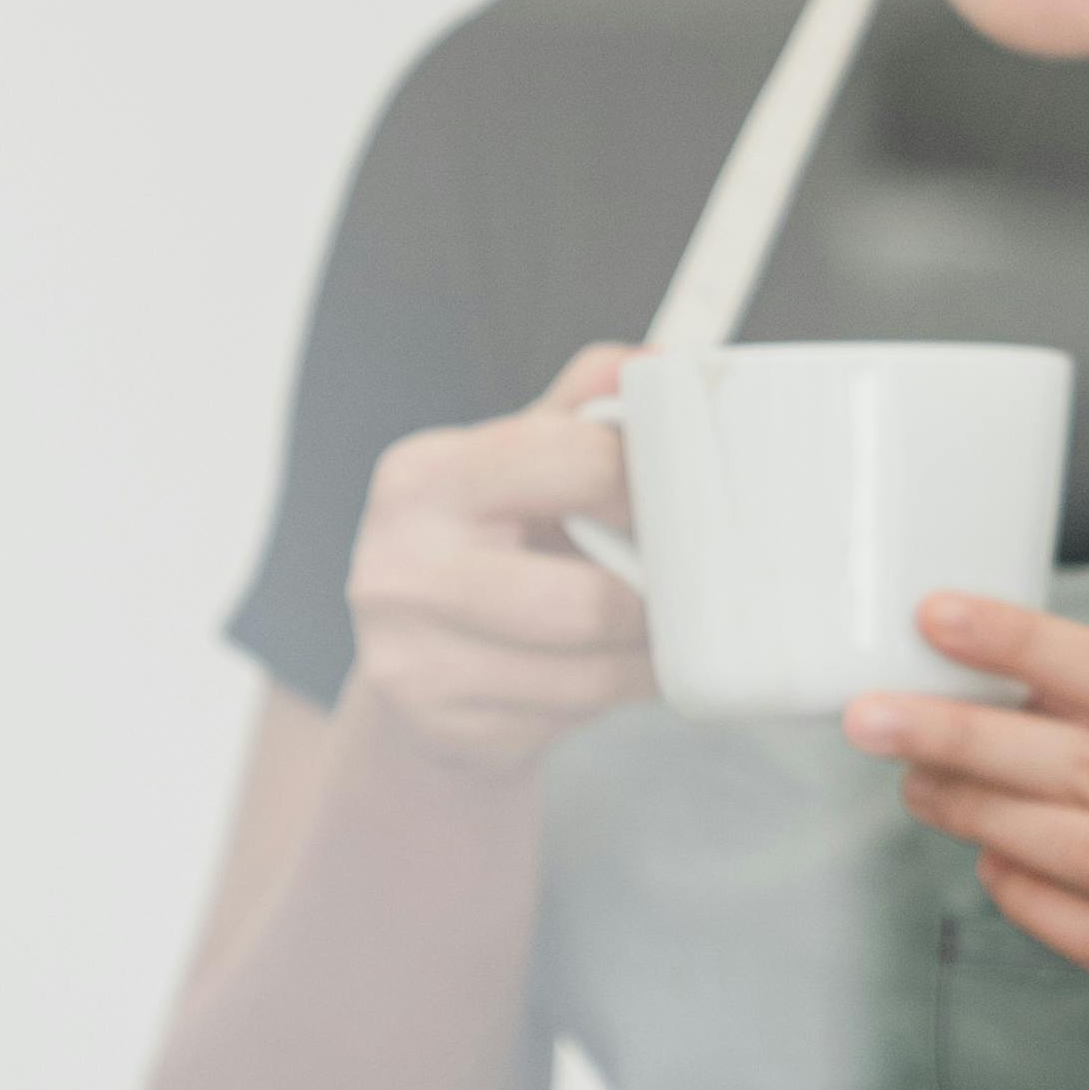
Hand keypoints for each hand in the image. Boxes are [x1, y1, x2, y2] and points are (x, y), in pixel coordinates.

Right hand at [345, 344, 654, 765]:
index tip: (681, 497)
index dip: (652, 483)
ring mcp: (413, 659)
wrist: (415, 667)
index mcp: (423, 476)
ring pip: (592, 667)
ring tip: (661, 627)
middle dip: (657, 594)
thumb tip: (659, 362)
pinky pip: (576, 713)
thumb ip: (582, 408)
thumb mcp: (516, 462)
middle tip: (688, 582)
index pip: (579, 463)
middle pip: (591, 600)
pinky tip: (617, 668)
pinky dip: (620, 690)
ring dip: (649, 653)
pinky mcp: (445, 727)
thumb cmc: (485, 547)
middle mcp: (400, 567)